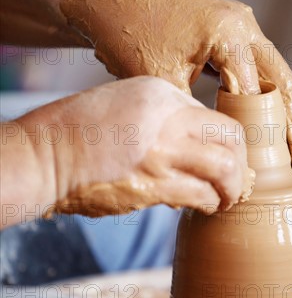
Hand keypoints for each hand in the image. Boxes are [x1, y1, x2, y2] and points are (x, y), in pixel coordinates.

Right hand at [29, 77, 253, 216]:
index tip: (225, 156)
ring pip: (225, 169)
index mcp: (159, 92)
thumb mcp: (123, 101)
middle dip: (242, 162)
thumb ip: (162, 115)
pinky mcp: (154, 185)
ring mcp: (163, 151)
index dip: (224, 140)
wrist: (45, 156)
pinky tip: (206, 206)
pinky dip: (210, 202)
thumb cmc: (77, 130)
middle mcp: (168, 117)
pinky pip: (201, 194)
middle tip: (238, 179)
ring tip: (227, 198)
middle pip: (231, 137)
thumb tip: (193, 142)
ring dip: (232, 188)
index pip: (211, 115)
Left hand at [60, 0, 291, 172]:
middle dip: (290, 122)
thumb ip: (195, 116)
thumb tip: (216, 151)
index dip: (259, 131)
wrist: (106, 0)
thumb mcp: (162, 84)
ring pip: (270, 72)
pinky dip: (258, 93)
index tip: (261, 164)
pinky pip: (251, 65)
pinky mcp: (226, 29)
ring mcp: (237, 23)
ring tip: (291, 146)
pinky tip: (263, 120)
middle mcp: (242, 23)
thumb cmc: (127, 37)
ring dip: (279, 108)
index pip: (256, 91)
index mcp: (230, 32)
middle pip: (280, 79)